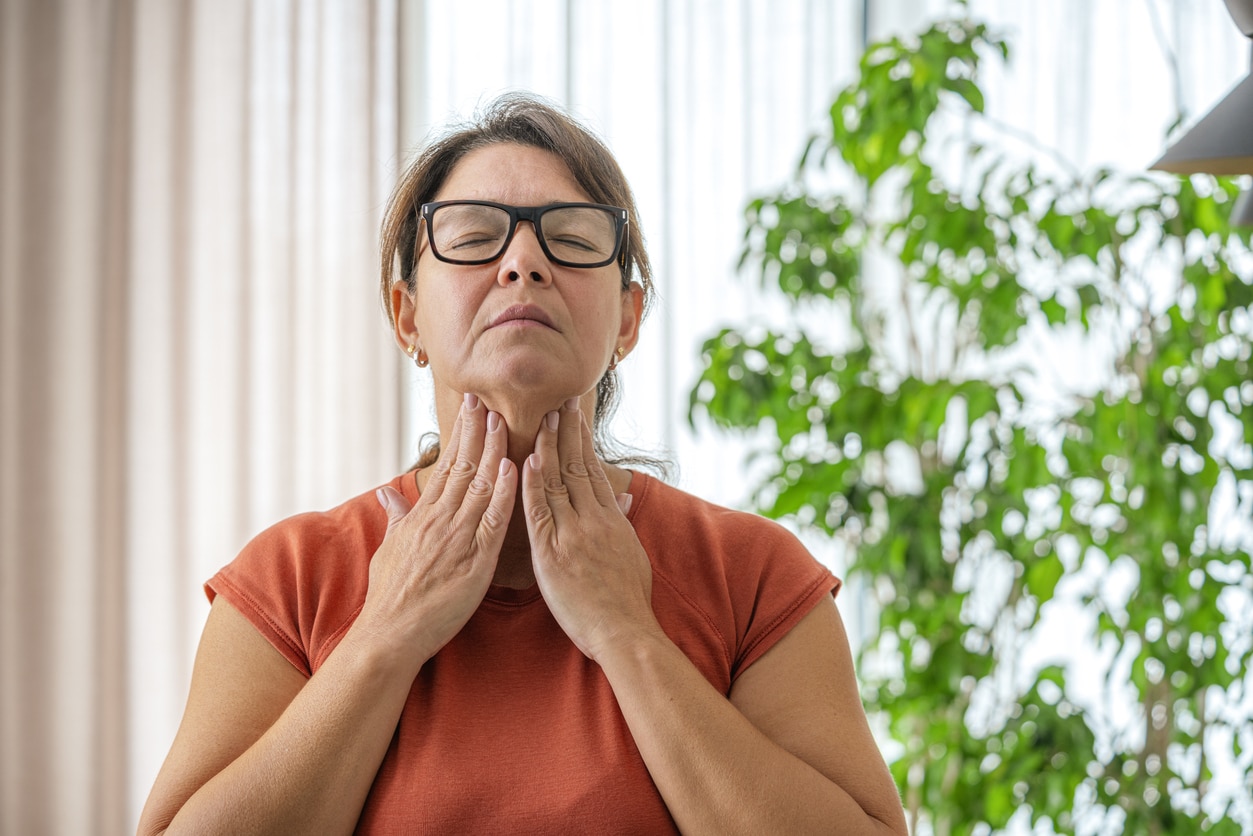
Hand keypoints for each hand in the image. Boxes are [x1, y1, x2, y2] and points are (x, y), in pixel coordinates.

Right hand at [358, 394, 516, 665]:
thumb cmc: (388, 598)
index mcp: (423, 517)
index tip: (472, 408)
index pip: (447, 466)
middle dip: (477, 430)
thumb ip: (395, 518)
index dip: (462, 435)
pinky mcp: (473, 562)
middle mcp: (439, 521)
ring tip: (505, 418)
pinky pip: (492, 521)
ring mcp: (457, 539)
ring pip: (480, 485)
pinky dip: (504, 493)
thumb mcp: (388, 550)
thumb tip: (387, 493)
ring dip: (493, 451)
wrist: (388, 636)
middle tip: (488, 397)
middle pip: (463, 466)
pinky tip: (514, 469)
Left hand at [522, 398, 658, 661]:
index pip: (593, 470)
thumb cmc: (628, 601)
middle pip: (578, 466)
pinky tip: (527, 460)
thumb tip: (626, 498)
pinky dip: (534, 484)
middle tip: (561, 400)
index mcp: (611, 519)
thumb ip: (624, 523)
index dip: (582, 440)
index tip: (575, 415)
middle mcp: (594, 519)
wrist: (626, 631)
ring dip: (550, 446)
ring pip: (559, 481)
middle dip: (569, 431)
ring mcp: (574, 534)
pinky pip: (541, 512)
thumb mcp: (632, 554)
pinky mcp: (554, 553)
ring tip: (543, 416)